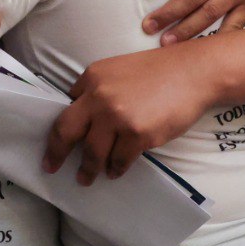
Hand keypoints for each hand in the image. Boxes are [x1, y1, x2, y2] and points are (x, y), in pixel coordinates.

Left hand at [42, 44, 218, 184]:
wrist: (194, 72)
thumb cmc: (160, 70)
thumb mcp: (119, 68)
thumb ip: (100, 88)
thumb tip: (86, 115)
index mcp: (92, 77)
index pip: (66, 104)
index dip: (62, 124)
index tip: (55, 140)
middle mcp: (99, 96)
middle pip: (67, 131)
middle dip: (55, 153)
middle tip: (50, 166)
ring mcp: (117, 117)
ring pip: (93, 152)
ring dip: (88, 168)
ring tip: (85, 178)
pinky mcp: (138, 134)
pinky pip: (119, 160)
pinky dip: (116, 169)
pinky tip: (115, 172)